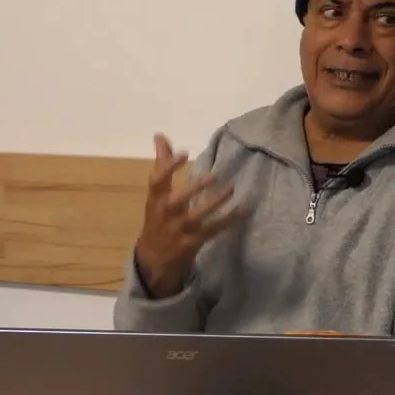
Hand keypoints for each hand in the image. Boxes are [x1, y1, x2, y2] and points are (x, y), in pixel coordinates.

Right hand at [134, 133, 239, 296]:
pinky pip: (212, 230)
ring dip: (214, 203)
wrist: (153, 260)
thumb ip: (162, 164)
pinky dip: (227, 220)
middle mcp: (165, 214)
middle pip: (176, 201)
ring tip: (231, 189)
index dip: (169, 167)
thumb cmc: (158, 219)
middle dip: (194, 189)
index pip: (157, 181)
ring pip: (196, 216)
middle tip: (213, 175)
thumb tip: (160, 135)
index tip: (185, 153)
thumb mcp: (156, 194)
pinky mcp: (192, 243)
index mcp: (155, 199)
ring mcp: (178, 230)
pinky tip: (241, 210)